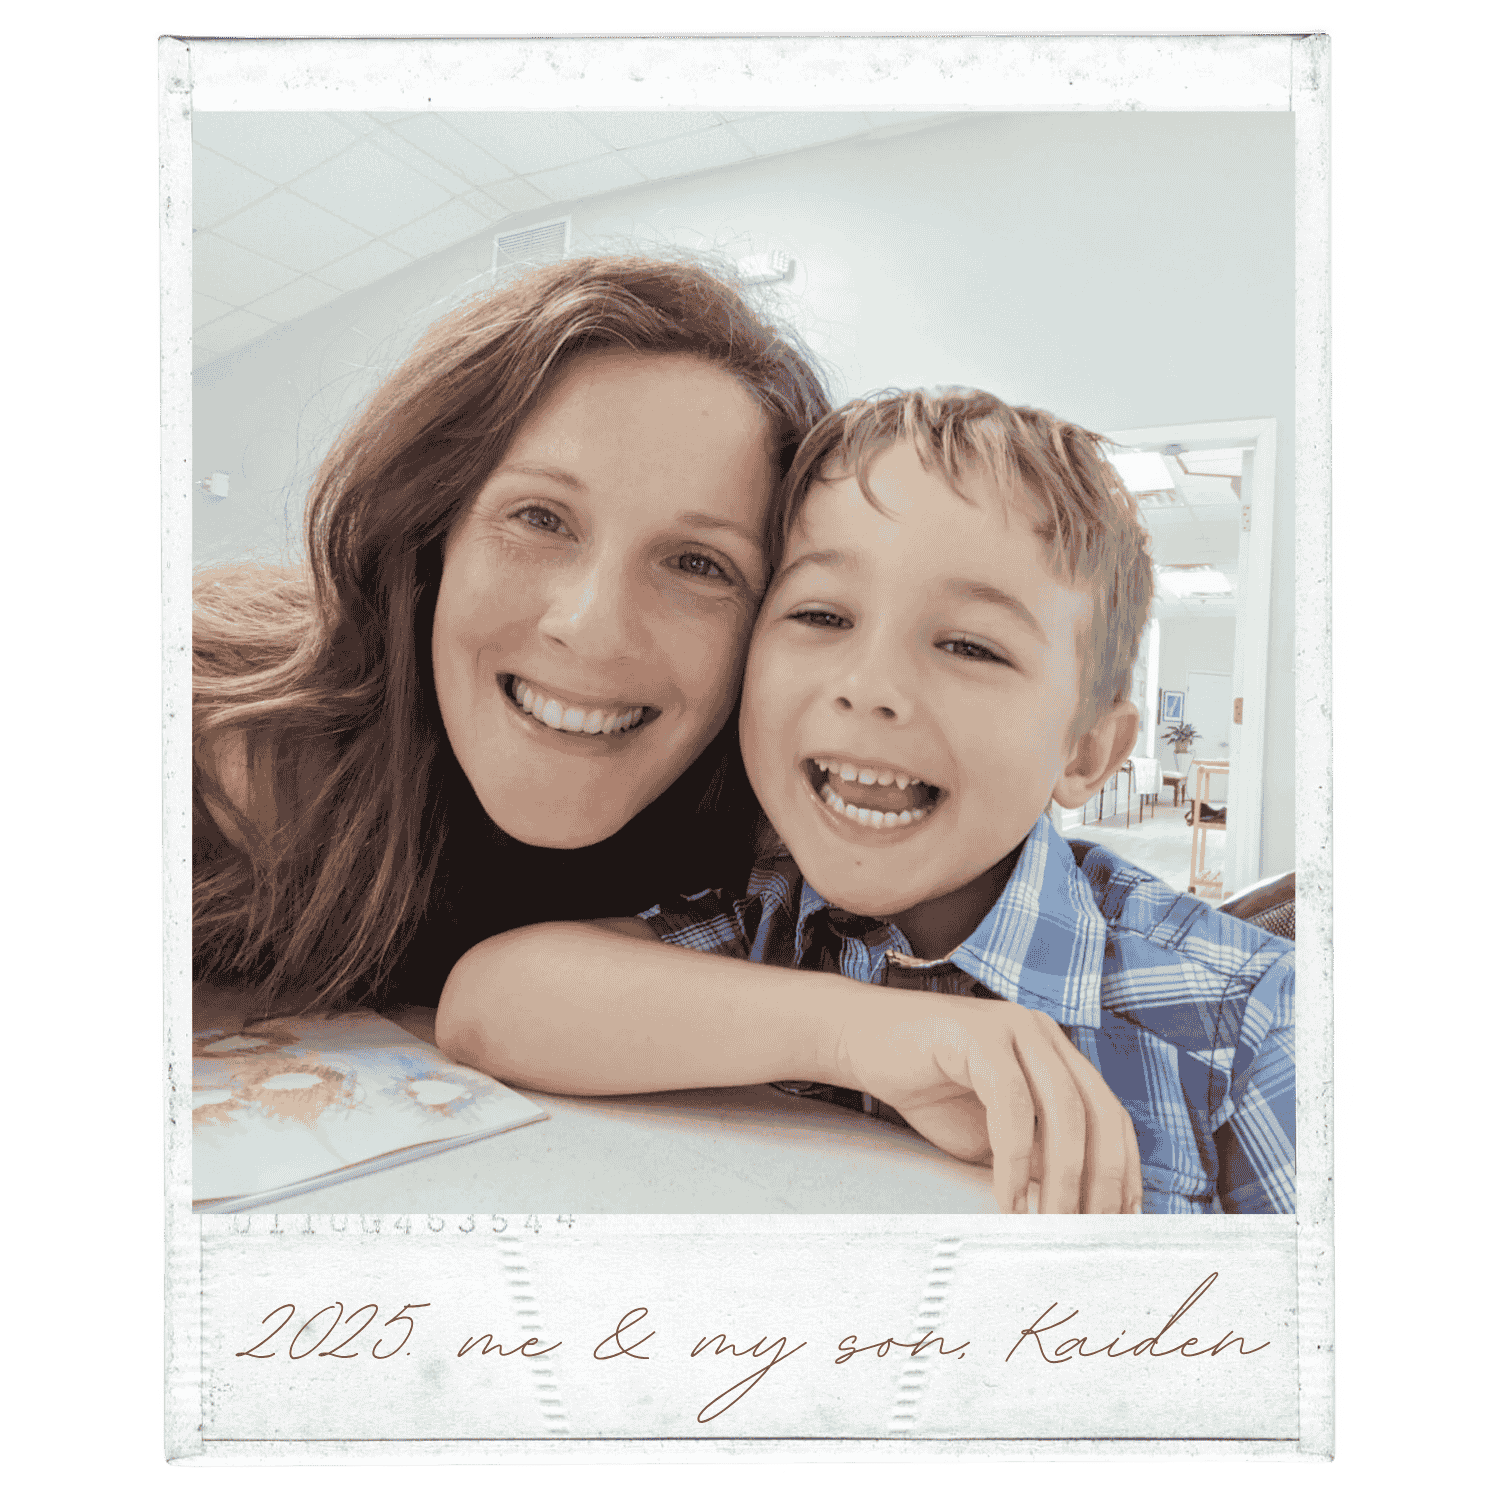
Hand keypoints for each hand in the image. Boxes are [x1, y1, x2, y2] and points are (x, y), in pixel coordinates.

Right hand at [830, 990, 1141, 1213]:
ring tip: (1049, 1227)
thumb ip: (1035, 1160)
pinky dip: (1015, 1158)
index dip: (1124, 1171)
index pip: (1111, 1115)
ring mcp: (1014, 1028)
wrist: (860, 1042)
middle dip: (1101, 1182)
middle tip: (1086, 1236)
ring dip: (1063, 1178)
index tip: (1121, 1224)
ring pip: (1065, 1109)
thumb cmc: (927, 1087)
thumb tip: (1075, 1212)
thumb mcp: (992, 1135)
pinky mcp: (979, 1033)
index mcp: (1057, 1055)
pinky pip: (1011, 1102)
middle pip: (1099, 1113)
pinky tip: (1006, 1198)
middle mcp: (1045, 1035)